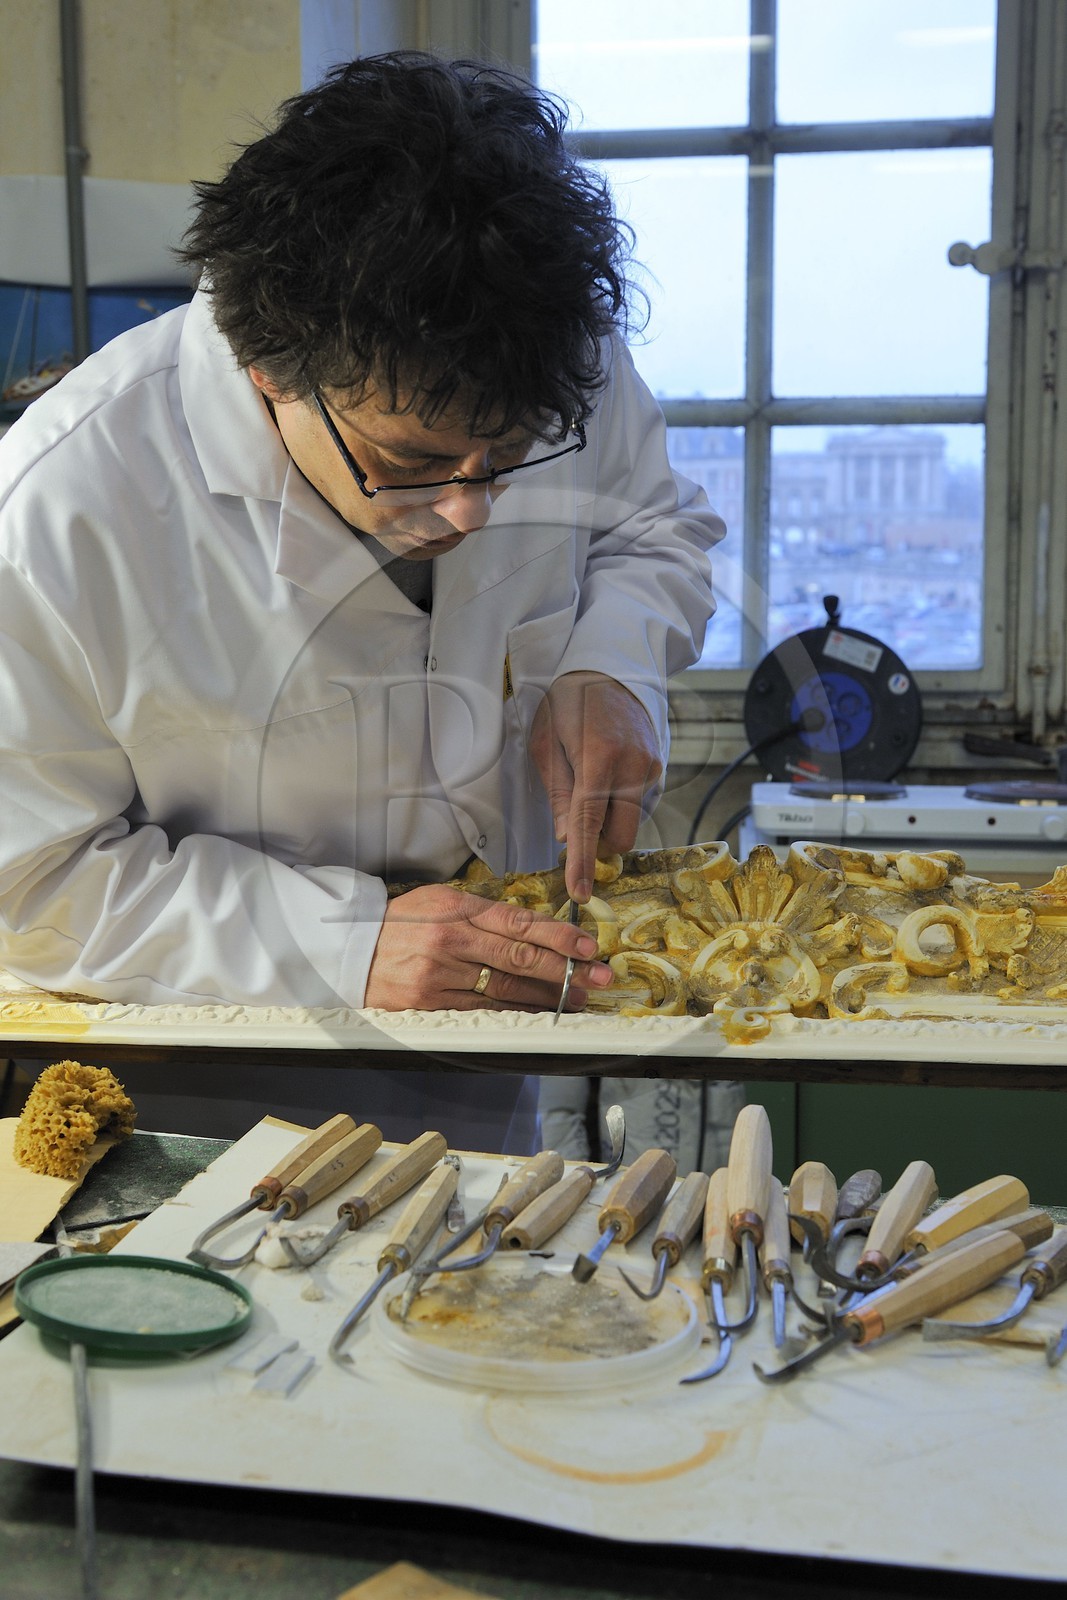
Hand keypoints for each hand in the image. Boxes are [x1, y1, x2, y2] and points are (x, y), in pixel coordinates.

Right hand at [364, 883, 614, 1010]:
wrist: (348, 953)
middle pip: (519, 956)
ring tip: (577, 998)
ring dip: (548, 996)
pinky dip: (515, 1013)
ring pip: (506, 988)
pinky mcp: (430, 1004)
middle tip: (598, 976)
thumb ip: (482, 912)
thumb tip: (531, 925)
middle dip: (566, 968)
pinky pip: (483, 1010)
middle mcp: (449, 940)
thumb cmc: (399, 925)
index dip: (558, 935)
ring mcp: (440, 975)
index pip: (518, 921)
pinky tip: (538, 1013)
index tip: (587, 945)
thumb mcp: (437, 902)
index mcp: (454, 908)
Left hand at [529, 671, 662, 900]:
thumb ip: (557, 792)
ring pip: (632, 821)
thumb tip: (565, 836)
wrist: (611, 666)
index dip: (583, 863)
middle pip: (621, 836)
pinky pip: (640, 802)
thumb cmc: (569, 701)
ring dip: (610, 820)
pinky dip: (621, 802)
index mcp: (598, 759)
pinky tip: (608, 775)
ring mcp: (652, 767)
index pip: (589, 823)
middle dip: (598, 844)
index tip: (580, 893)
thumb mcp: (547, 741)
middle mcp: (633, 767)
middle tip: (576, 824)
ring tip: (590, 783)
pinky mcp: (660, 766)